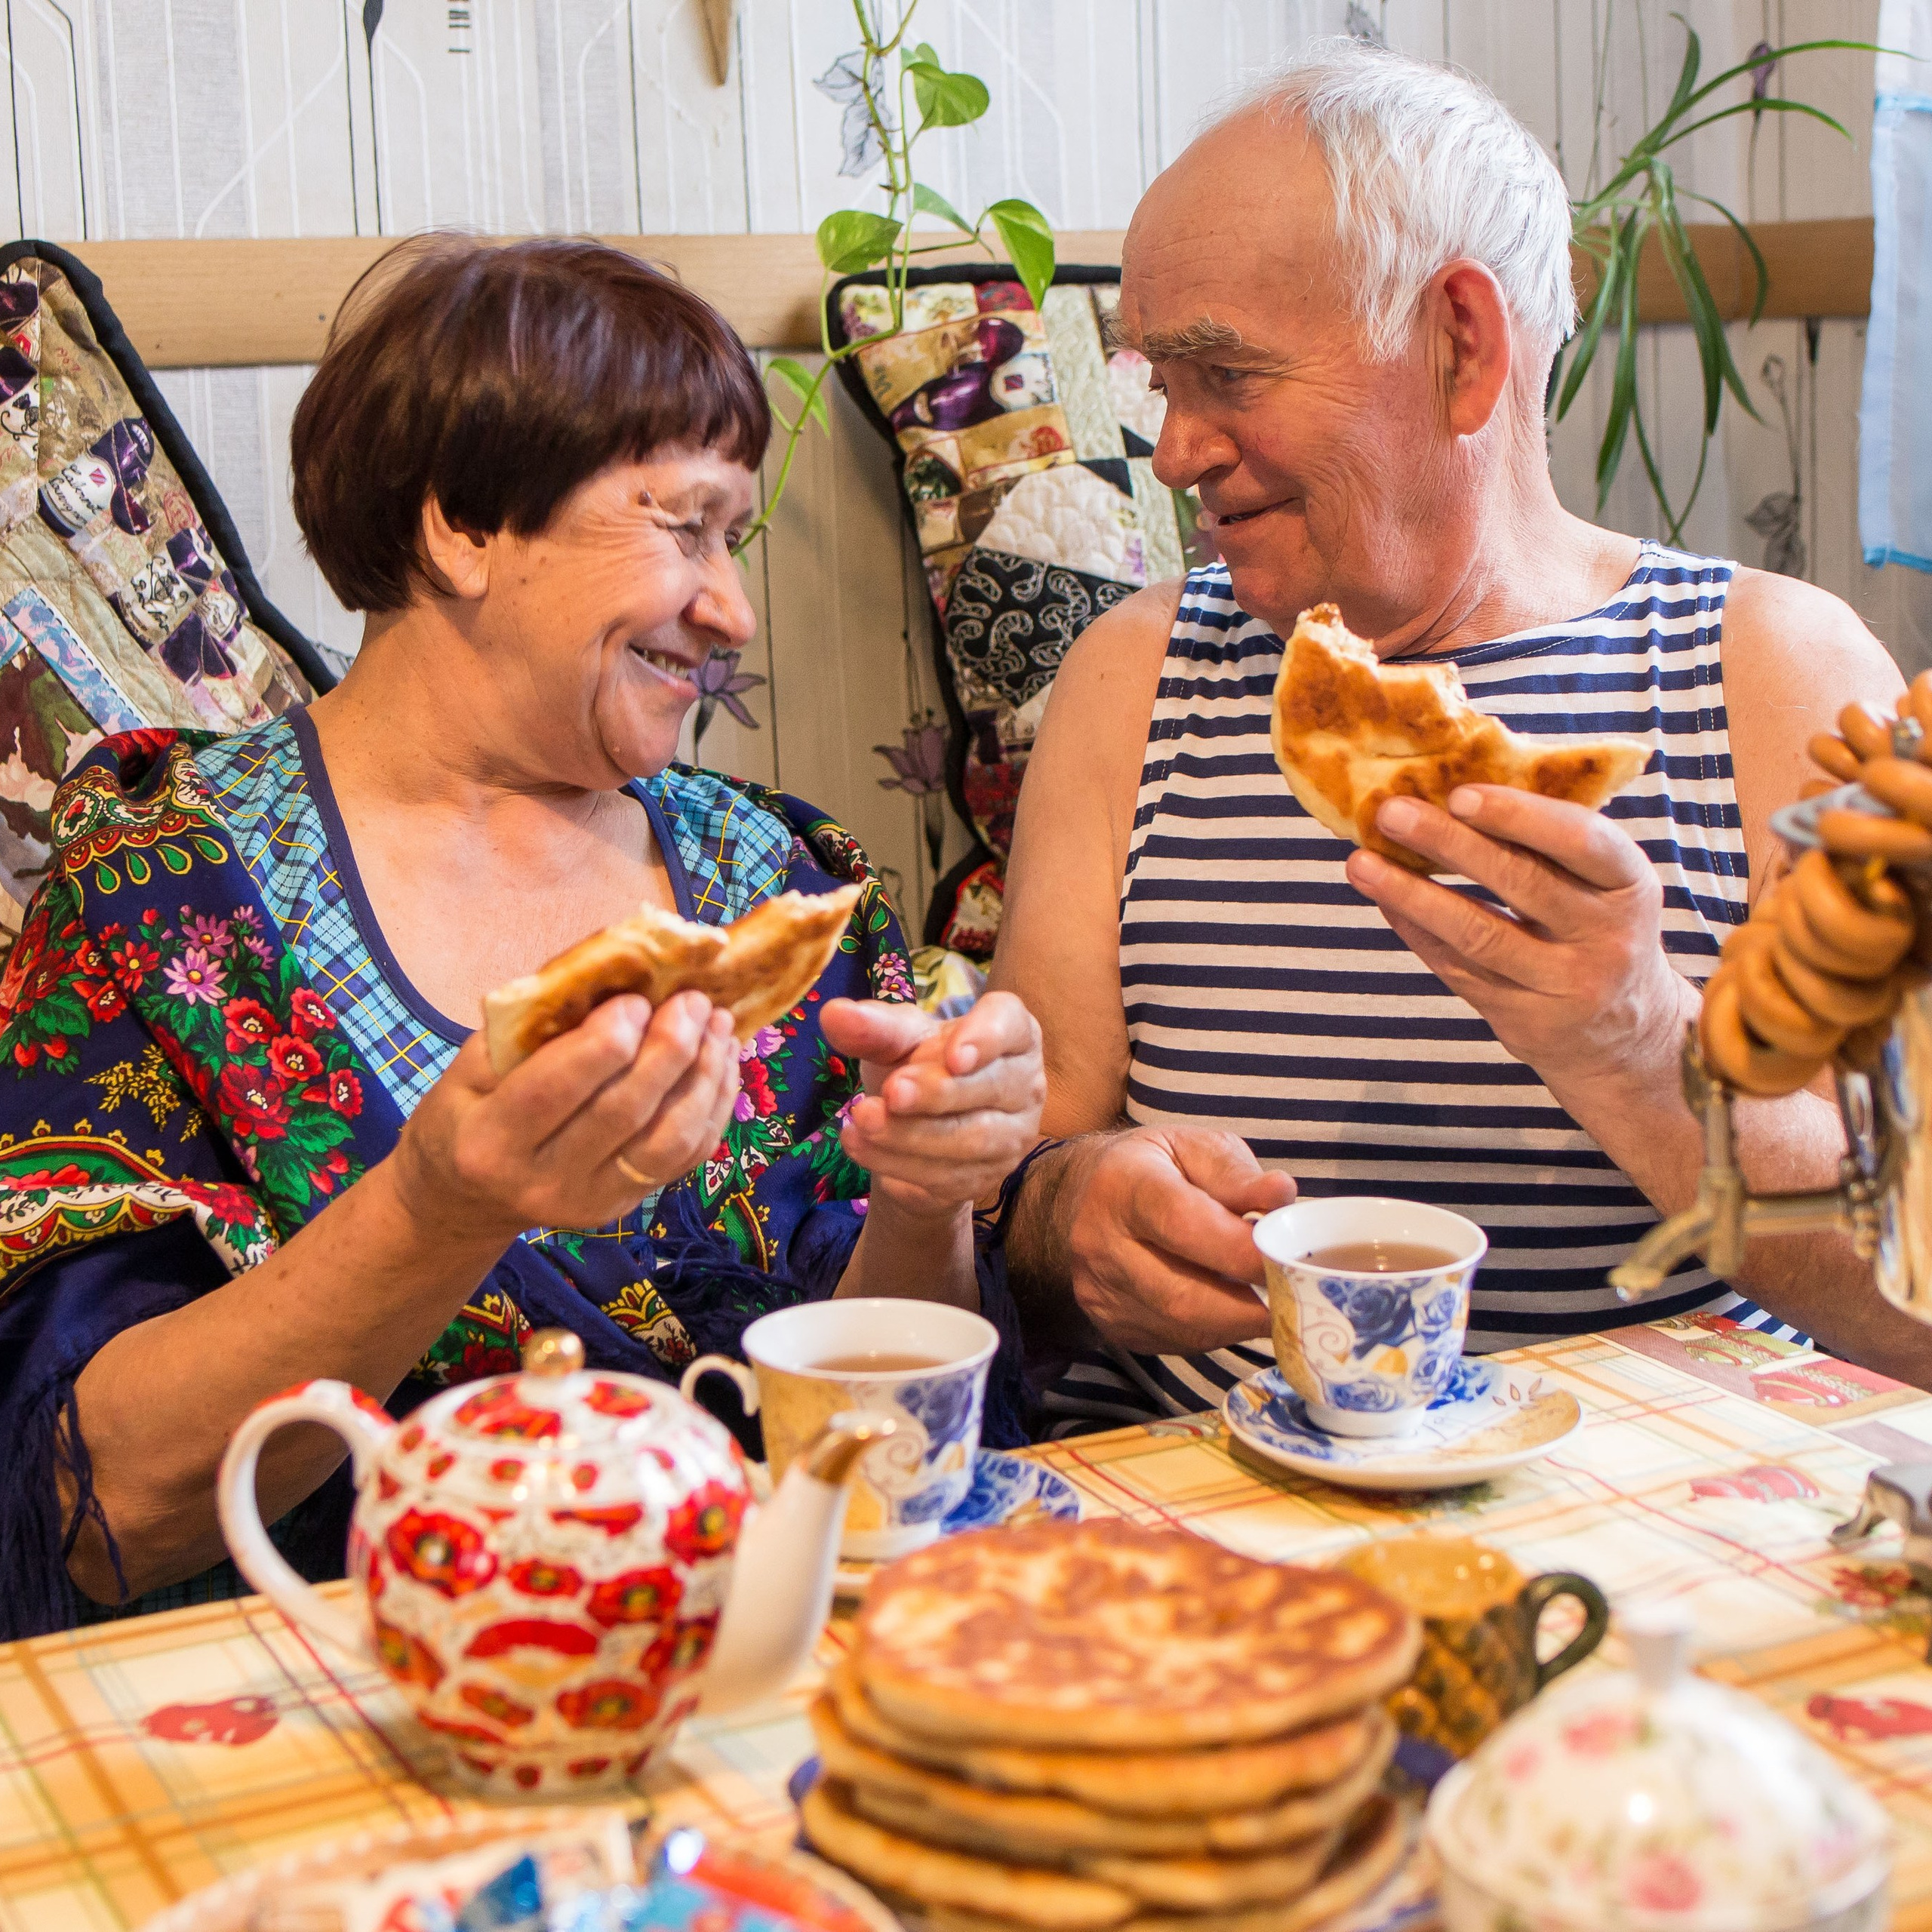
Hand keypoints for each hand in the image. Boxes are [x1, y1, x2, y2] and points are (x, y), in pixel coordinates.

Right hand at [391, 991, 740, 1241]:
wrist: (465, 1199)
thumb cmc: (466, 1114)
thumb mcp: (470, 1066)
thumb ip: (528, 1029)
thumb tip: (607, 976)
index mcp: (489, 1141)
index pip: (555, 1089)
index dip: (603, 1041)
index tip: (636, 998)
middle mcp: (542, 1181)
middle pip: (623, 1113)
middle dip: (668, 1049)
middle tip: (693, 1000)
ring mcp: (591, 1201)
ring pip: (668, 1140)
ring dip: (704, 1075)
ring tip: (718, 1024)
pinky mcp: (627, 1205)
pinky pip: (686, 1156)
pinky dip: (714, 1104)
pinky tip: (721, 1061)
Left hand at [827, 992, 1045, 1219]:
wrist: (917, 1127)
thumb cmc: (918, 1065)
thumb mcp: (896, 1040)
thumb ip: (873, 1028)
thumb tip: (833, 1013)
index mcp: (1012, 1033)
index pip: (1010, 1025)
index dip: (986, 1039)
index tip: (953, 1055)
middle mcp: (1025, 1084)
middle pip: (990, 1088)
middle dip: (936, 1093)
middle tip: (890, 1091)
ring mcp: (1013, 1137)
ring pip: (970, 1140)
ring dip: (910, 1134)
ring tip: (860, 1122)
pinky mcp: (988, 1179)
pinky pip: (949, 1178)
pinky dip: (900, 1164)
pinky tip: (863, 1149)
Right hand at [1056, 1126, 1294, 1352]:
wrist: (1084, 1197)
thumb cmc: (1154, 1168)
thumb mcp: (1195, 1148)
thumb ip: (1238, 1175)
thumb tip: (1282, 1195)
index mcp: (1122, 1186)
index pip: (1183, 1223)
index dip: (1243, 1250)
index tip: (1289, 1259)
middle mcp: (1099, 1244)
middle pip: (1183, 1295)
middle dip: (1251, 1303)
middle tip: (1297, 1296)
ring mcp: (1101, 1293)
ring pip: (1185, 1328)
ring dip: (1239, 1321)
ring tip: (1270, 1299)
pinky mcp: (1112, 1327)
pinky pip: (1179, 1343)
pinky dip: (1218, 1330)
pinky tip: (1232, 1305)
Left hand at [1343, 786, 1696, 1102]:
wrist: (1624, 1032)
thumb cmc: (1597, 928)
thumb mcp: (1600, 885)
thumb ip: (1547, 844)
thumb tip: (1450, 790)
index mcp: (1629, 884)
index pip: (1580, 840)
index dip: (1519, 815)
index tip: (1459, 794)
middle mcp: (1607, 937)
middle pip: (1521, 882)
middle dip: (1449, 843)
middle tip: (1390, 813)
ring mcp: (1565, 984)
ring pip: (1478, 934)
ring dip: (1412, 895)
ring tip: (1360, 863)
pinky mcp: (1524, 1020)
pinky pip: (1458, 969)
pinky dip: (1415, 931)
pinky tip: (1384, 900)